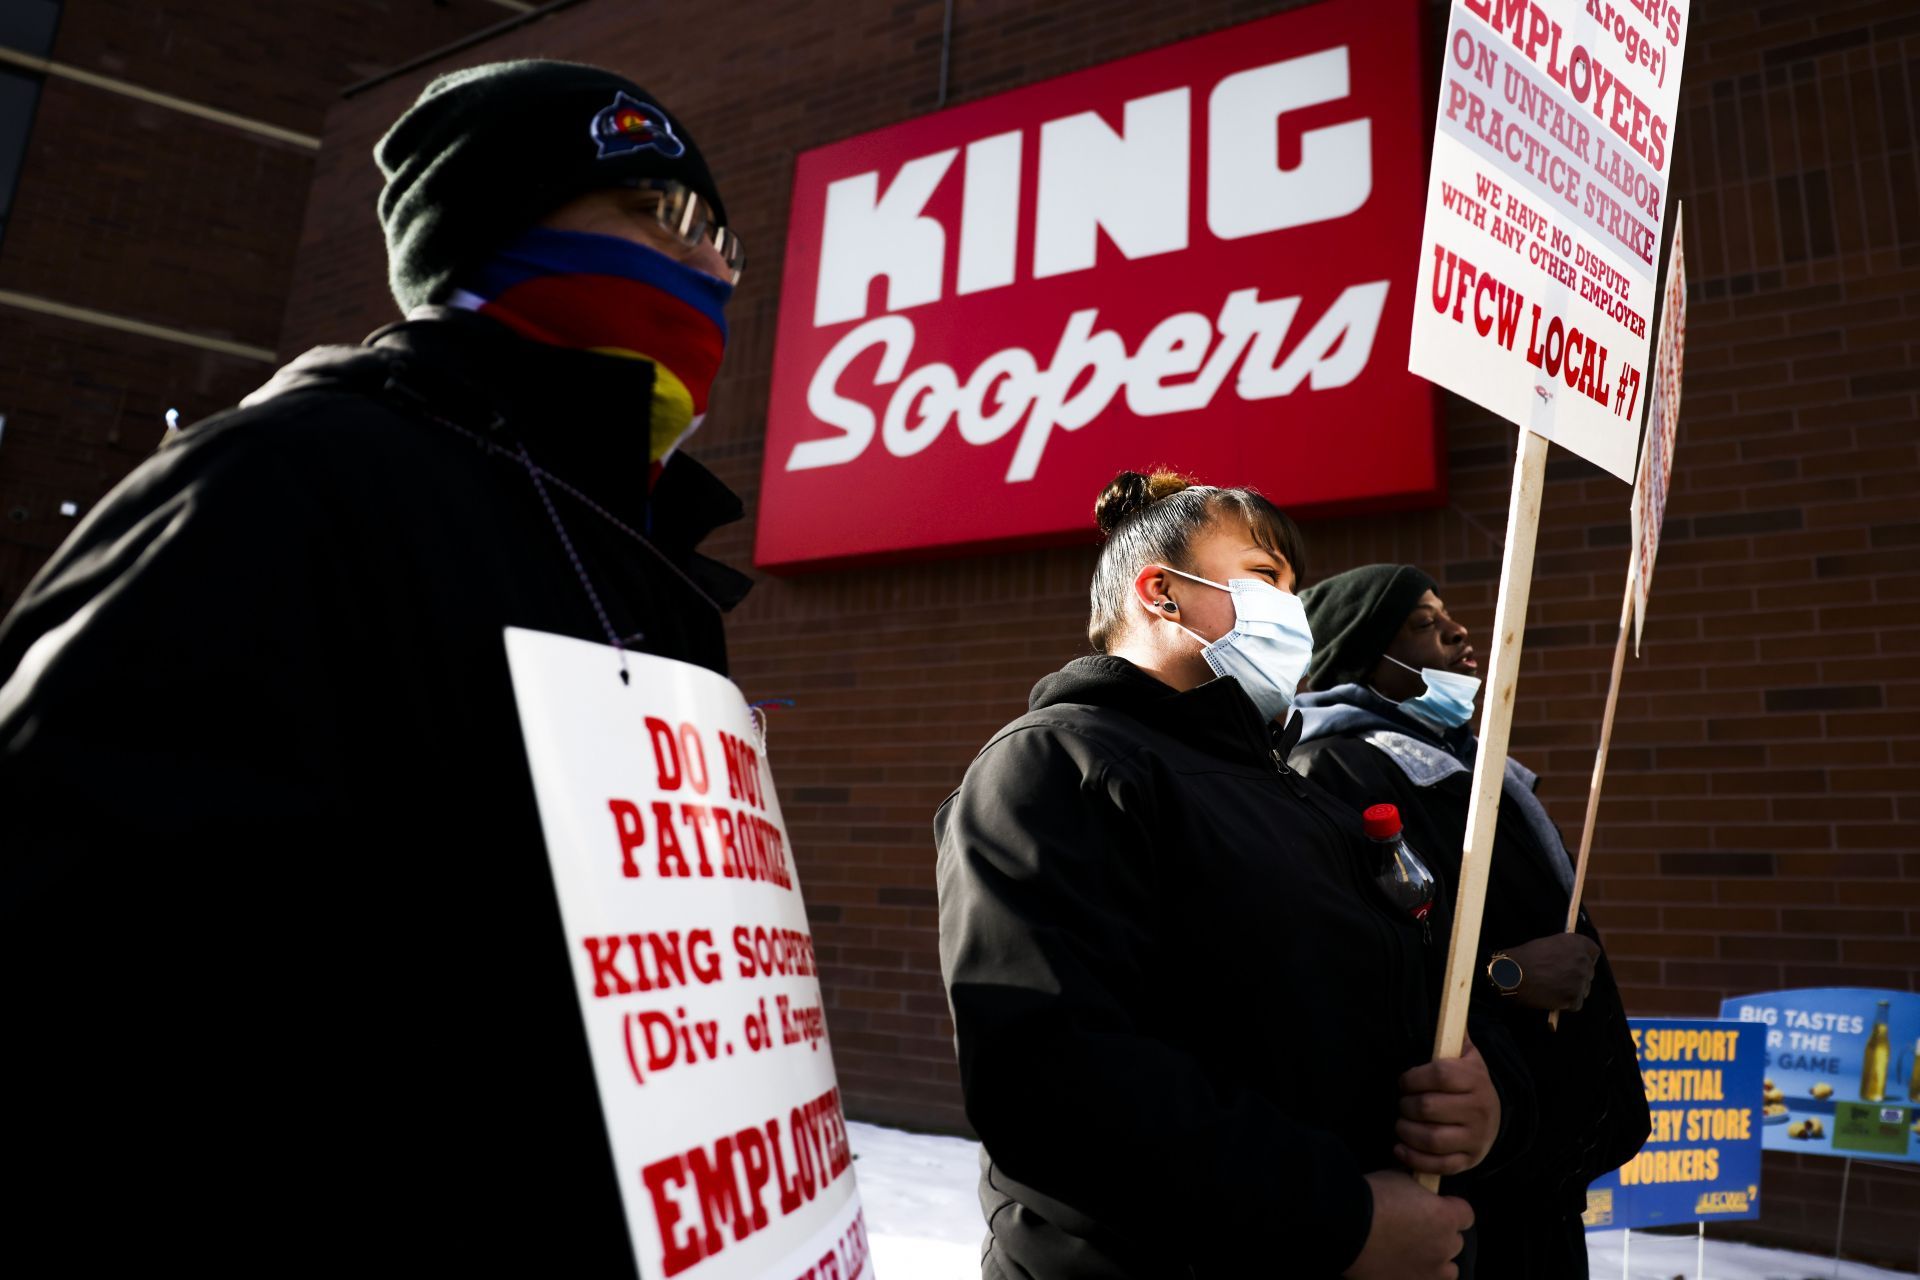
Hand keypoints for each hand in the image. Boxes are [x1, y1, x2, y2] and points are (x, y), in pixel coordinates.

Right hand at [1342, 1170, 1473, 1278]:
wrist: (1346, 1225)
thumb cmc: (1371, 1197)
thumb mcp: (1399, 1178)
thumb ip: (1418, 1188)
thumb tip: (1418, 1188)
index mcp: (1446, 1217)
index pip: (1466, 1215)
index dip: (1451, 1210)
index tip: (1435, 1209)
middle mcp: (1445, 1246)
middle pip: (1455, 1242)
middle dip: (1441, 1235)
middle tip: (1417, 1229)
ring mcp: (1431, 1271)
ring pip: (1448, 1270)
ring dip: (1436, 1261)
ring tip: (1414, 1253)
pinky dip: (1420, 1275)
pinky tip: (1404, 1266)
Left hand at [1394, 1035, 1499, 1175]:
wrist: (1493, 1119)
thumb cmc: (1468, 1084)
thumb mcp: (1466, 1056)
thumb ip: (1455, 1035)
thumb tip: (1448, 1007)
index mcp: (1476, 1079)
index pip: (1439, 1075)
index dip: (1413, 1077)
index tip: (1404, 1081)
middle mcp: (1479, 1109)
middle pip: (1428, 1108)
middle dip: (1404, 1105)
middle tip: (1402, 1103)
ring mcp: (1476, 1138)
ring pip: (1431, 1139)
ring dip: (1405, 1131)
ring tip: (1401, 1124)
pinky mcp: (1469, 1161)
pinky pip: (1438, 1166)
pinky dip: (1414, 1158)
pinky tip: (1401, 1148)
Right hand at [1503, 933, 1598, 1010]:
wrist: (1511, 974)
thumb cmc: (1525, 957)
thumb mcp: (1549, 943)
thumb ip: (1565, 949)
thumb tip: (1571, 958)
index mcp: (1577, 943)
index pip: (1593, 952)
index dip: (1585, 958)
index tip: (1576, 964)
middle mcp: (1583, 960)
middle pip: (1588, 973)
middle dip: (1577, 977)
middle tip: (1559, 980)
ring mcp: (1580, 980)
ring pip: (1583, 990)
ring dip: (1572, 991)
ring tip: (1551, 989)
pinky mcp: (1574, 998)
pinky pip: (1575, 1004)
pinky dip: (1565, 1005)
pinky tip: (1550, 998)